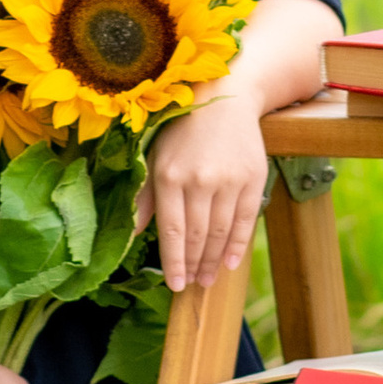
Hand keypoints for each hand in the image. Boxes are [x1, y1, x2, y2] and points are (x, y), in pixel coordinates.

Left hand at [145, 80, 271, 293]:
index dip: (173, 262)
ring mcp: (229, 180)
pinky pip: (247, 220)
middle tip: (193, 285)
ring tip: (208, 279)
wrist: (225, 98)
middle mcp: (199, 180)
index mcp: (169, 176)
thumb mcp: (155, 157)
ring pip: (221, 232)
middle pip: (198, 236)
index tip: (175, 285)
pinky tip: (232, 263)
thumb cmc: (182, 131)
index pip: (172, 231)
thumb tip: (130, 234)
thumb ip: (144, 197)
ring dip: (215, 261)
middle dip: (194, 265)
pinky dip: (239, 245)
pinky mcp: (252, 178)